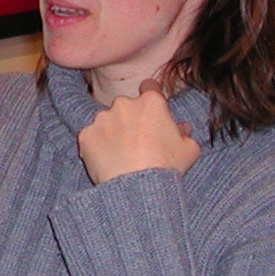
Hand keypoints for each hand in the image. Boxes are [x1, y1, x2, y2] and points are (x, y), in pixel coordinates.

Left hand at [76, 84, 198, 184]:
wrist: (138, 187)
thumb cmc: (167, 167)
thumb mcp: (188, 149)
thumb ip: (184, 134)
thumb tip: (182, 128)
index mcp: (151, 103)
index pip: (150, 87)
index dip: (151, 98)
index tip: (150, 111)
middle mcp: (124, 104)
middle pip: (126, 106)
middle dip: (130, 119)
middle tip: (137, 142)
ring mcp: (102, 118)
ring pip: (107, 121)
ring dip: (112, 132)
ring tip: (121, 155)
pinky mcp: (86, 135)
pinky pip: (91, 137)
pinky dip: (97, 146)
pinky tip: (107, 161)